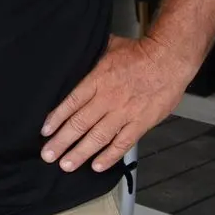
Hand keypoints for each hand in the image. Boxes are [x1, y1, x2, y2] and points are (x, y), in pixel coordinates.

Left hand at [41, 34, 195, 173]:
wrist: (169, 60)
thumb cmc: (138, 53)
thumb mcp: (106, 48)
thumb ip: (90, 60)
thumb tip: (74, 58)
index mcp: (97, 80)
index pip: (71, 103)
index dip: (56, 119)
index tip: (45, 132)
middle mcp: (107, 99)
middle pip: (79, 124)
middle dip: (61, 142)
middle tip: (48, 155)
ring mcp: (124, 113)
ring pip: (98, 137)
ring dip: (80, 153)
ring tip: (66, 165)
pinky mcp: (141, 123)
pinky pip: (122, 143)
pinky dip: (109, 156)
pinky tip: (96, 166)